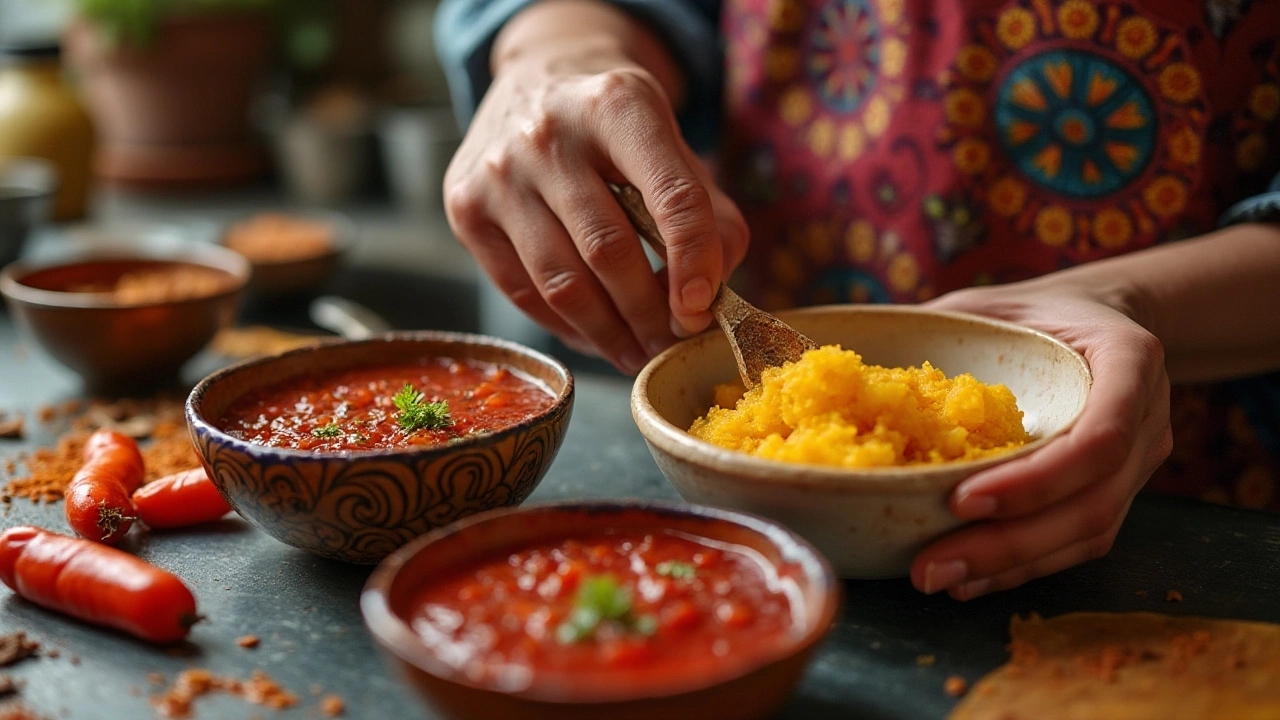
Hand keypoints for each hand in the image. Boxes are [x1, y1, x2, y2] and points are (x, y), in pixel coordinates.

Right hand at [443, 38, 747, 373]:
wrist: (535, 79)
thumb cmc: (615, 127)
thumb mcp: (671, 142)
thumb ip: (707, 212)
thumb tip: (710, 296)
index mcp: (617, 105)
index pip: (671, 197)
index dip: (694, 262)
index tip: (703, 309)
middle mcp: (548, 134)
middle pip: (609, 251)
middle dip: (650, 314)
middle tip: (674, 344)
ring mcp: (498, 172)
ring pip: (562, 284)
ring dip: (609, 334)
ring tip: (639, 352)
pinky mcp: (464, 207)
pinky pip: (523, 292)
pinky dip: (568, 327)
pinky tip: (596, 336)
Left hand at [910, 278, 1172, 599]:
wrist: (1096, 318)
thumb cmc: (1033, 310)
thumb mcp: (992, 301)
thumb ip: (938, 322)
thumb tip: (840, 338)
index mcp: (1128, 360)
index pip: (1099, 437)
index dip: (1035, 480)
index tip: (962, 501)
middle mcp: (1147, 418)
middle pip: (1092, 504)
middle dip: (1010, 544)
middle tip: (932, 567)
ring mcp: (1139, 463)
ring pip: (1087, 534)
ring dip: (1012, 566)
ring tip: (941, 579)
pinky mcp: (1116, 492)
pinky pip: (1077, 544)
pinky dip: (1022, 566)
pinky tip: (968, 579)